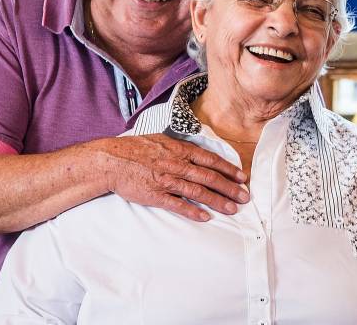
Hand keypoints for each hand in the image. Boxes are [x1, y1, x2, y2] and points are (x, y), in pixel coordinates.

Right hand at [98, 134, 249, 221]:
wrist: (111, 160)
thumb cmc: (134, 149)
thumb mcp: (161, 140)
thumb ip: (179, 148)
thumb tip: (195, 153)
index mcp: (179, 150)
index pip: (210, 159)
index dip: (228, 169)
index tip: (242, 177)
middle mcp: (177, 164)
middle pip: (209, 177)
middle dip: (230, 187)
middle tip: (245, 196)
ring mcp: (167, 180)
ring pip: (198, 191)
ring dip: (217, 201)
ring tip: (232, 209)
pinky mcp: (155, 195)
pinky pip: (178, 205)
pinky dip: (193, 211)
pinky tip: (205, 217)